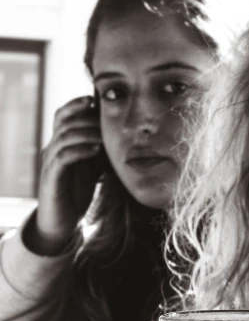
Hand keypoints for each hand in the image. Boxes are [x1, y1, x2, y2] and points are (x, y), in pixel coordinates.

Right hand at [33, 95, 102, 253]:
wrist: (62, 220)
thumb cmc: (79, 189)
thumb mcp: (94, 164)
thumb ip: (102, 147)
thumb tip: (127, 132)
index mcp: (62, 142)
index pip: (64, 114)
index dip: (77, 104)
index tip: (96, 100)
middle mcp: (52, 148)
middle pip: (63, 120)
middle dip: (86, 117)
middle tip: (105, 121)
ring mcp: (50, 162)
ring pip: (64, 136)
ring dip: (86, 132)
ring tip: (104, 137)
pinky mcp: (51, 178)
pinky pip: (63, 157)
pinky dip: (80, 150)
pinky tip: (96, 150)